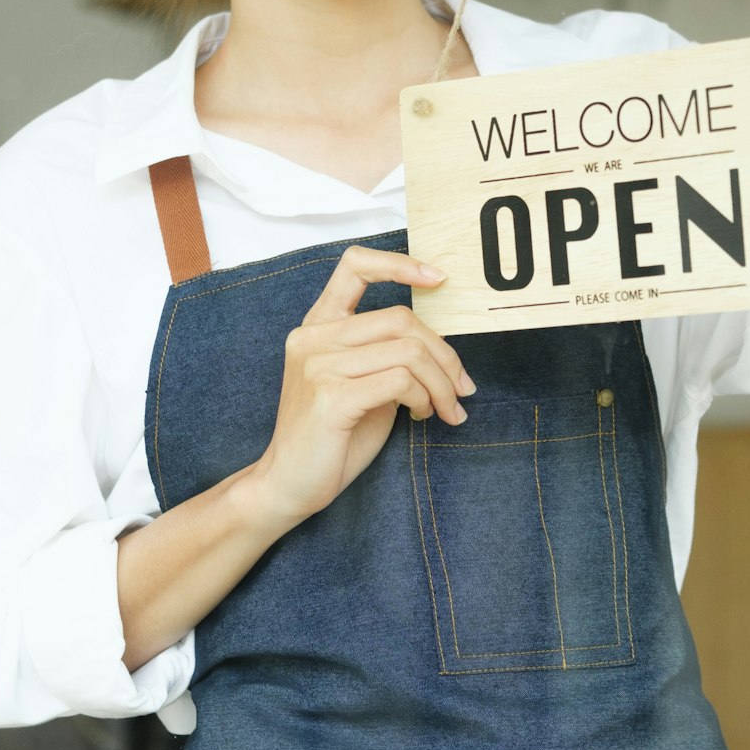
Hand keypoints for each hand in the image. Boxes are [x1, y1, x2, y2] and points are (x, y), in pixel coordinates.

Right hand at [250, 246, 475, 524]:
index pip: (355, 265)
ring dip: (441, 384)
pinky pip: (400, 381)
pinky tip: (422, 415)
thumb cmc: (332, 434)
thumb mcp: (360, 380)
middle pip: (401, 318)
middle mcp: (313, 337)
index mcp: (318, 324)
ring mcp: (318, 365)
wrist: (288, 484)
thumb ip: (386, 352)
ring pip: (408, 352)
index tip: (438, 278)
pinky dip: (424, 398)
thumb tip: (441, 344)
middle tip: (461, 387)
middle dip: (444, 354)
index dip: (400, 265)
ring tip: (445, 408)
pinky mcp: (330, 397)